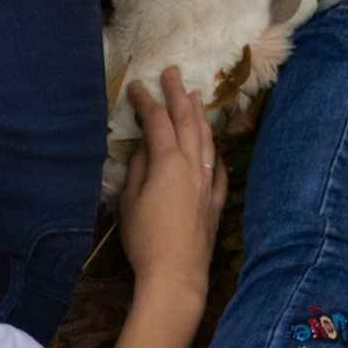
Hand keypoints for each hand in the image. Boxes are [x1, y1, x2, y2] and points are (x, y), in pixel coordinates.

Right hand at [118, 67, 227, 306]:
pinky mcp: (215, 202)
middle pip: (187, 121)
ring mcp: (208, 182)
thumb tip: (146, 147)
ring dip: (200, 115)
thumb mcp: (129, 202)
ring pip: (206, 139)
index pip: (158, 122)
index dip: (147, 101)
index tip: (137, 85)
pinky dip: (214, 152)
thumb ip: (138, 169)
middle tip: (172, 73)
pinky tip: (213, 148)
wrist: (175, 274)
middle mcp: (193, 166)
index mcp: (168, 163)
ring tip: (196, 95)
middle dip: (178, 95)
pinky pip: (218, 168)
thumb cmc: (144, 240)